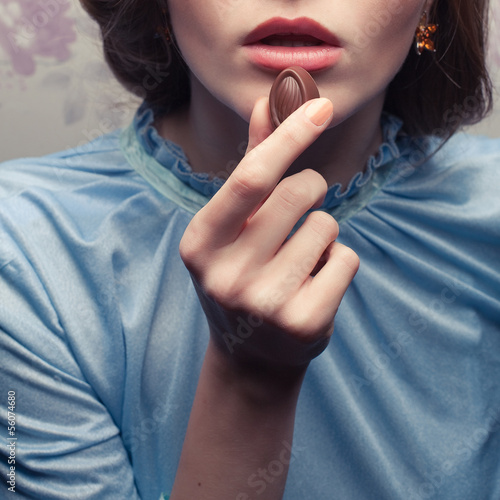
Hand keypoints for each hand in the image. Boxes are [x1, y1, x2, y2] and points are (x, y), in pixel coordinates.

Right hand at [179, 97, 358, 369]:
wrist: (251, 356)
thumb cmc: (242, 274)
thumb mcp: (233, 227)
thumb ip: (250, 163)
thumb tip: (265, 101)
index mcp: (200, 244)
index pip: (250, 180)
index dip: (288, 138)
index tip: (323, 107)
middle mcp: (226, 275)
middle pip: (297, 194)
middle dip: (311, 188)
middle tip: (302, 206)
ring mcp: (265, 304)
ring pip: (327, 226)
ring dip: (322, 233)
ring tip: (298, 261)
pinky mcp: (305, 323)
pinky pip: (347, 259)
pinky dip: (339, 261)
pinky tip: (314, 284)